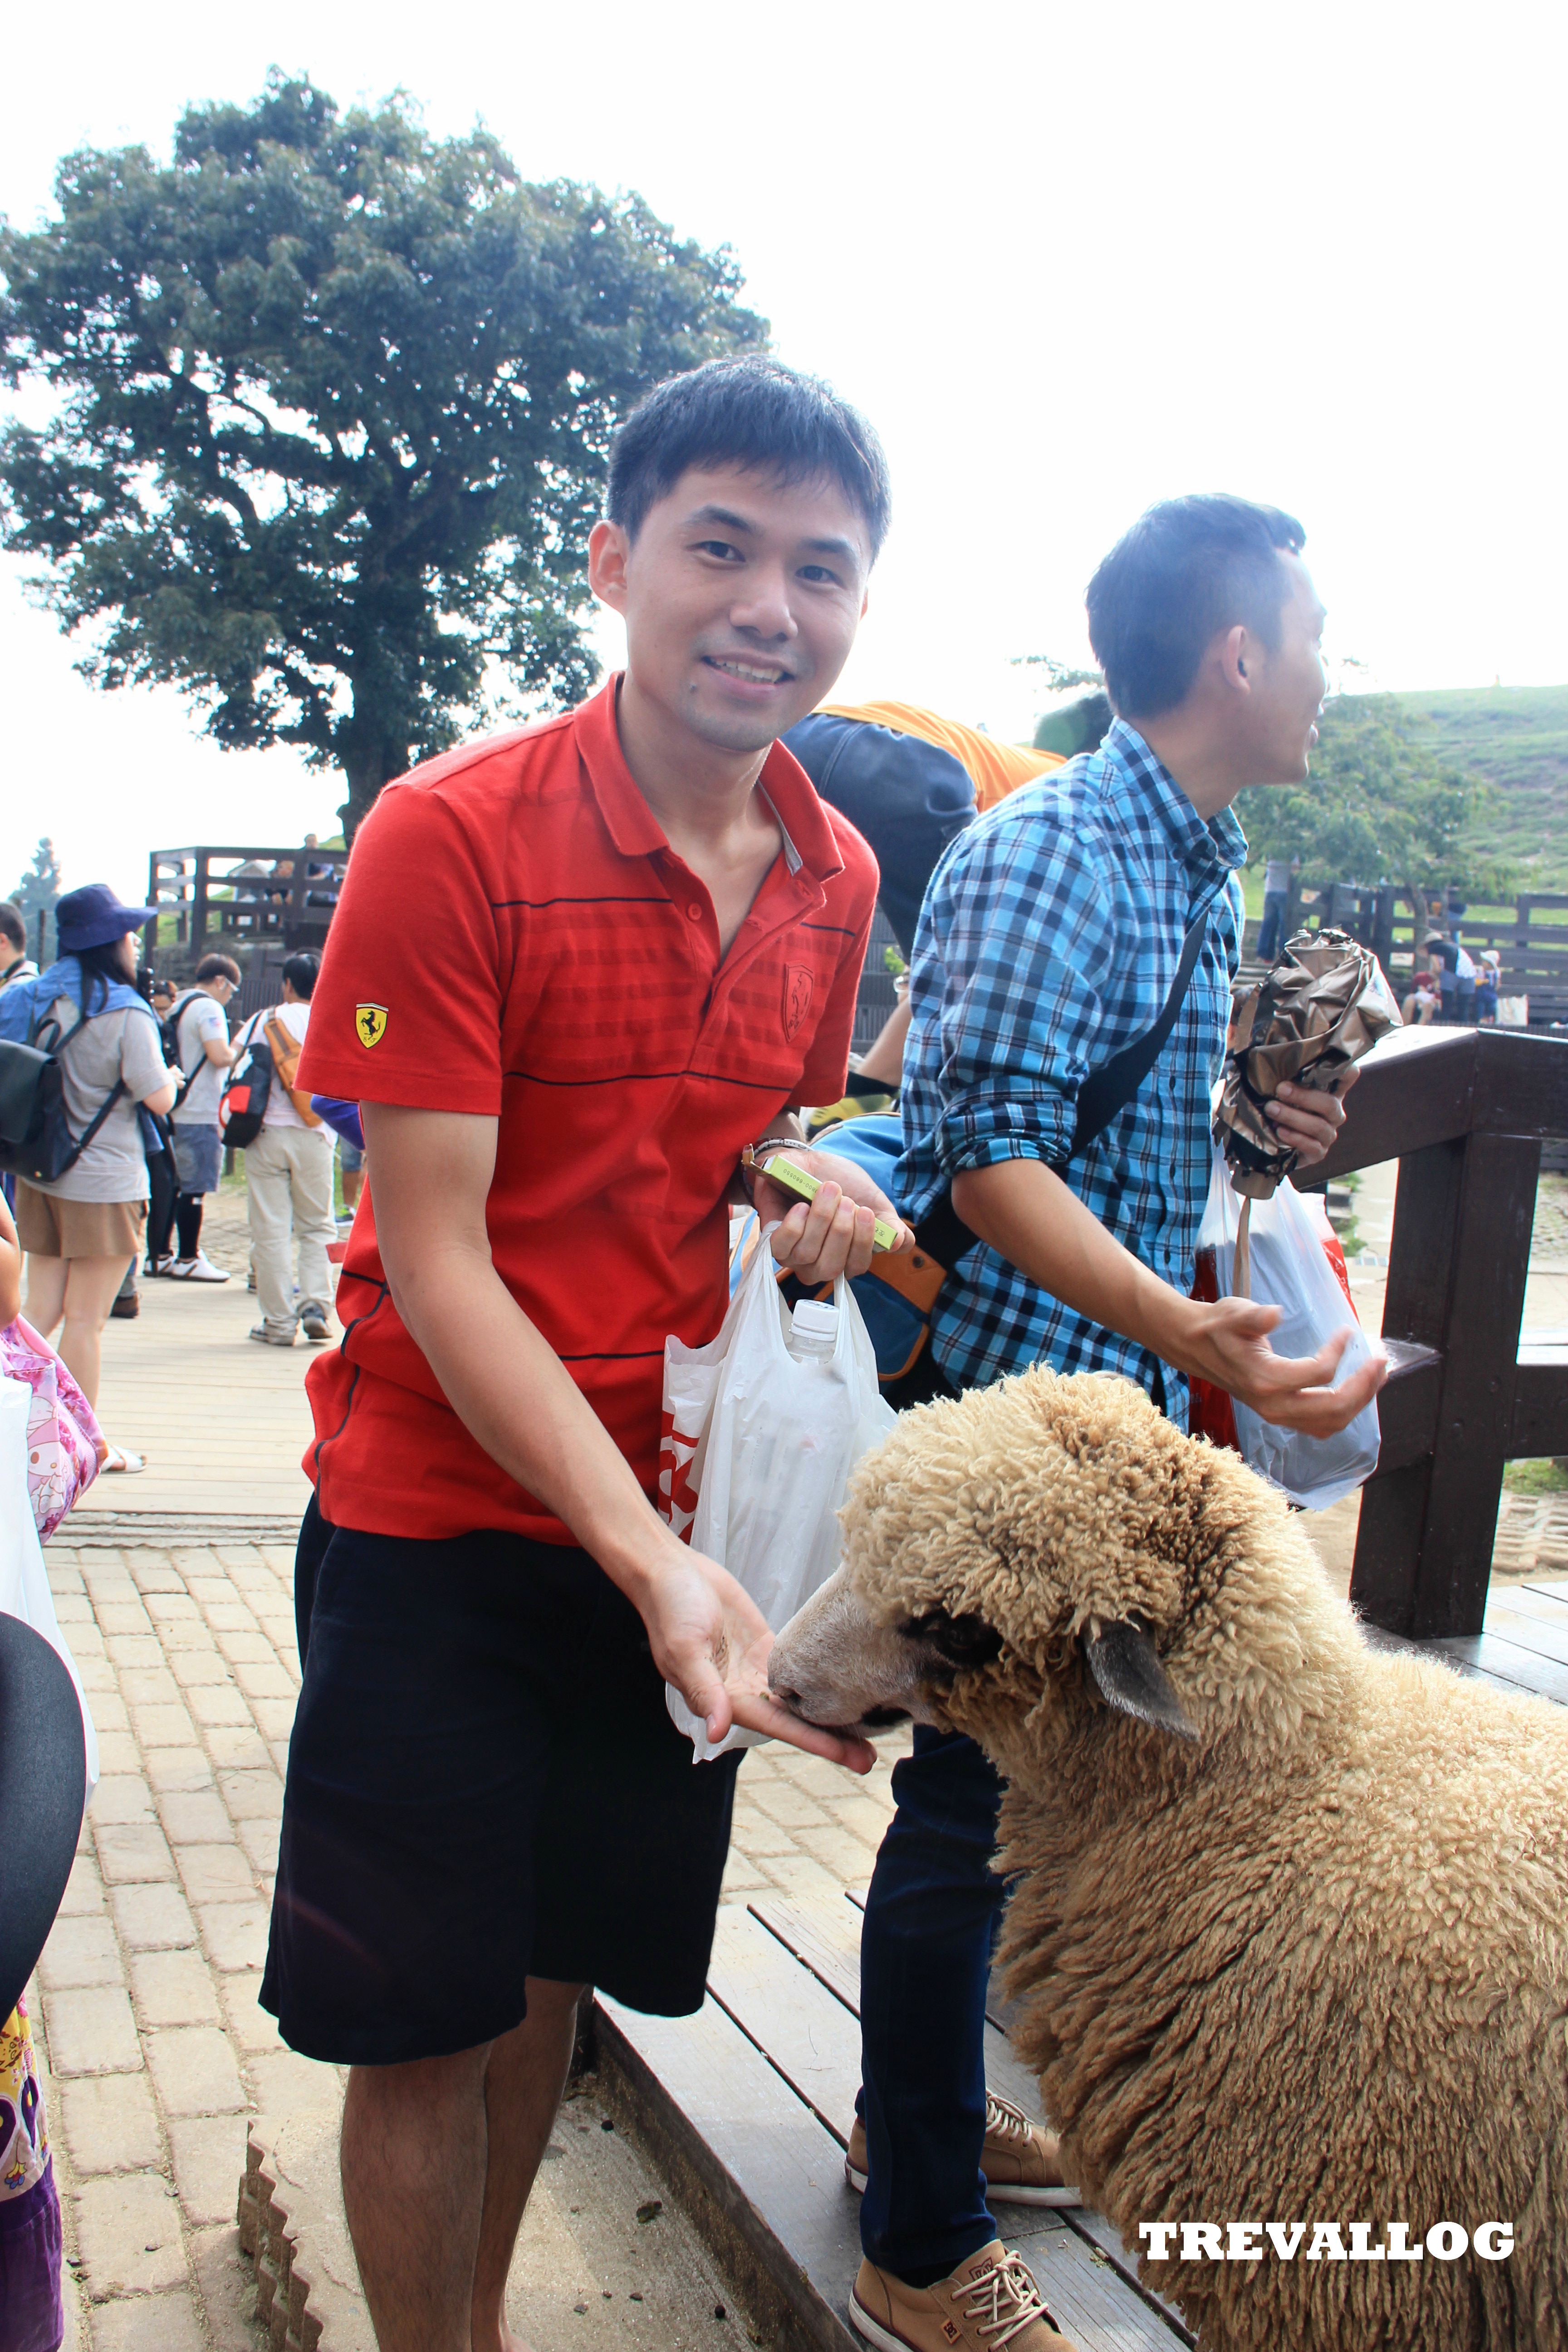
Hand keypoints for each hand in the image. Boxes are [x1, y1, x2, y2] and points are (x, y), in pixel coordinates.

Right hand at [637, 1543, 873, 1772]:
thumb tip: (715, 1731)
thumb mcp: (685, 1649)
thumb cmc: (671, 1608)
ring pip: (801, 1697)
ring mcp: (755, 1668)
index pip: (780, 1727)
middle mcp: (743, 1690)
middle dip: (831, 1738)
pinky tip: (845, 1683)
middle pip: (796, 1720)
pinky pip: (796, 1666)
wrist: (669, 1570)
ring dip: (830, 1712)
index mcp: (726, 1698)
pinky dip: (819, 1676)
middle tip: (871, 1758)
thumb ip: (703, 1690)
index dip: (817, 1742)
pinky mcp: (764, 1644)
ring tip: (866, 1725)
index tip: (850, 1756)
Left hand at [754, 1146, 913, 1282]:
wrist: (806, 1160)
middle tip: (845, 1200)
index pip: (857, 1267)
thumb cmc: (840, 1183)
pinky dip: (794, 1225)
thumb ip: (890, 1224)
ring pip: (807, 1254)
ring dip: (820, 1219)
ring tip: (827, 1190)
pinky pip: (782, 1247)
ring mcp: (795, 1257)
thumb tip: (899, 1243)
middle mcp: (820, 1263)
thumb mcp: (872, 1200)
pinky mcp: (775, 1242)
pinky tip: (801, 1206)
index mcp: (848, 1257)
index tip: (866, 1211)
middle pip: (831, 1267)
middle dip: (841, 1231)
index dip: (862, 1243)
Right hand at [1182, 1294, 1386, 1435]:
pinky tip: (1356, 1391)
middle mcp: (1273, 1405)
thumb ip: (1254, 1316)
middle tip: (1381, 1360)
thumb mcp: (1234, 1312)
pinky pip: (1320, 1425)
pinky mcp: (1281, 1416)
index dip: (1338, 1352)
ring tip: (1377, 1376)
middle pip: (1333, 1407)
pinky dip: (1344, 1412)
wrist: (1196, 1346)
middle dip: (1364, 1385)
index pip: (1318, 1374)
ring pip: (1331, 1422)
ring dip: (1359, 1401)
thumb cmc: (1219, 1326)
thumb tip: (1274, 1315)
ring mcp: (1277, 1415)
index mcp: (1265, 1380)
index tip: (1346, 1330)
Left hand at [1264, 1065, 1358, 1166]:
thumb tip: (1274, 1055)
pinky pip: (1312, 1146)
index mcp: (1329, 1092)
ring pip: (1319, 1126)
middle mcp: (1333, 1112)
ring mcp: (1328, 1134)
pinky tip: (1279, 1131)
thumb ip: (1287, 1077)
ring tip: (1271, 1109)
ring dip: (1293, 1117)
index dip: (1345, 1069)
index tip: (1332, 1061)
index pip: (1348, 1076)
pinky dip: (1295, 1138)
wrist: (1271, 1143)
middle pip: (1330, 1103)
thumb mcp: (1282, 1090)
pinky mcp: (1318, 1153)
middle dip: (1303, 1096)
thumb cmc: (1278, 1106)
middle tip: (1279, 1089)